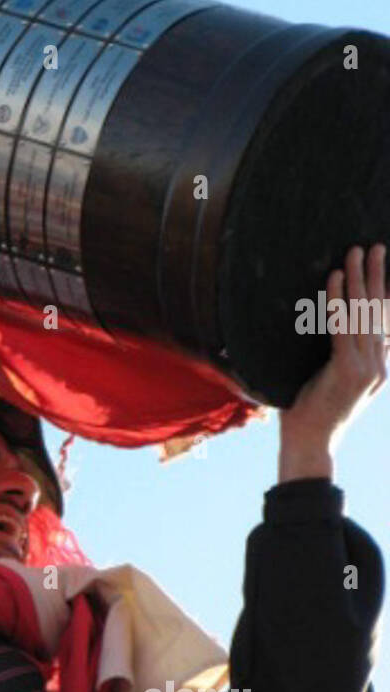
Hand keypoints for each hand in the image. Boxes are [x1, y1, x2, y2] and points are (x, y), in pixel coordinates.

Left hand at [278, 242, 387, 481]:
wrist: (310, 443)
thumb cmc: (310, 413)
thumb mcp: (331, 381)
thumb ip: (340, 358)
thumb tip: (332, 330)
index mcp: (379, 368)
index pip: (385, 321)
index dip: (384, 292)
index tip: (380, 266)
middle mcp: (379, 366)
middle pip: (379, 311)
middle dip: (377, 276)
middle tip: (375, 247)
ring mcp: (367, 368)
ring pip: (364, 314)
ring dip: (358, 280)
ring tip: (354, 253)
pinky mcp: (348, 370)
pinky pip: (342, 327)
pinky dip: (337, 300)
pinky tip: (334, 278)